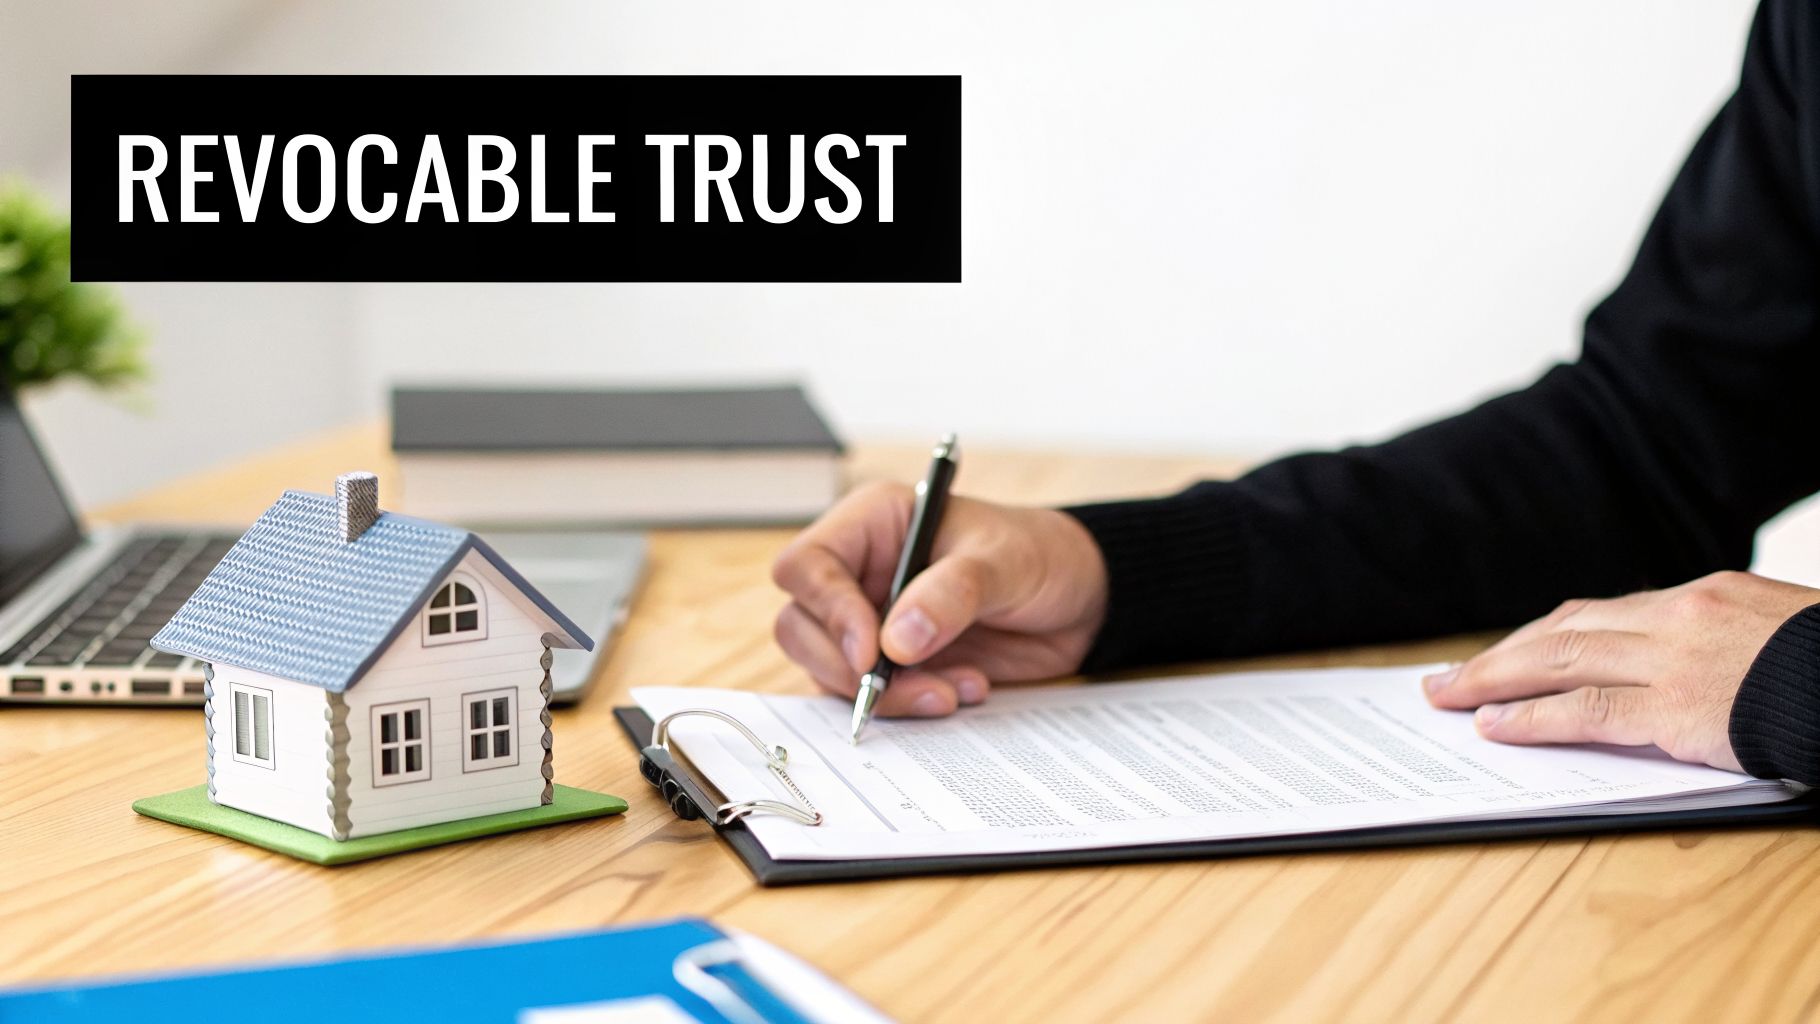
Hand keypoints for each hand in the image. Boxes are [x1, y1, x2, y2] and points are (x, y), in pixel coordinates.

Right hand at [771, 482, 1109, 716]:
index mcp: (875, 524)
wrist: (1082, 600)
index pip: (807, 564)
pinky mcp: (894, 664)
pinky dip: (910, 705)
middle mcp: (861, 572)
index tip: (871, 651)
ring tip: (953, 692)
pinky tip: (963, 691)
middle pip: (802, 626)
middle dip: (847, 668)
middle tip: (909, 686)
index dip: (827, 610)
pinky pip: (872, 697)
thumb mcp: (1004, 562)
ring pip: (830, 669)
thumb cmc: (1040, 555)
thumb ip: (951, 594)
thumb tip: (896, 640)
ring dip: (886, 695)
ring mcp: (872, 620)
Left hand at [1423, 571, 1819, 770]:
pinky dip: (1532, 717)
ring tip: (1449, 698)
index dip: (1541, 637)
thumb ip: (1715, 641)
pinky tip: (1494, 726)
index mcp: (1703, 595)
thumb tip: (1672, 668)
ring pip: (1560, 660)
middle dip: (1499, 656)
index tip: (1505, 654)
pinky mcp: (1681, 708)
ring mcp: (1676, 659)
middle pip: (1564, 630)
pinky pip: (1586, 710)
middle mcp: (1679, 616)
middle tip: (1447, 678)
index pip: (1600, 613)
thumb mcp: (1773, 633)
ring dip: (1493, 680)